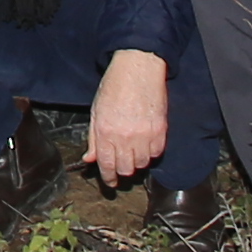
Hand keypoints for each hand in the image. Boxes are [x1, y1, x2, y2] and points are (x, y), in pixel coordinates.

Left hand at [86, 50, 171, 185]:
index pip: (107, 165)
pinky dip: (150, 152)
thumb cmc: (114, 87)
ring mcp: (145, 135)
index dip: (108, 178)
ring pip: (142, 164)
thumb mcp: (96, 112)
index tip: (110, 182)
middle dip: (122, 170)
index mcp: (106, 132)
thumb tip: (90, 159)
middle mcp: (125, 137)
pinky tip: (145, 143)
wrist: (137, 69)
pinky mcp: (161, 131)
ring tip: (133, 150)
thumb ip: (94, 138)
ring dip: (137, 161)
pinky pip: (156, 153)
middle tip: (121, 164)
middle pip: (126, 169)